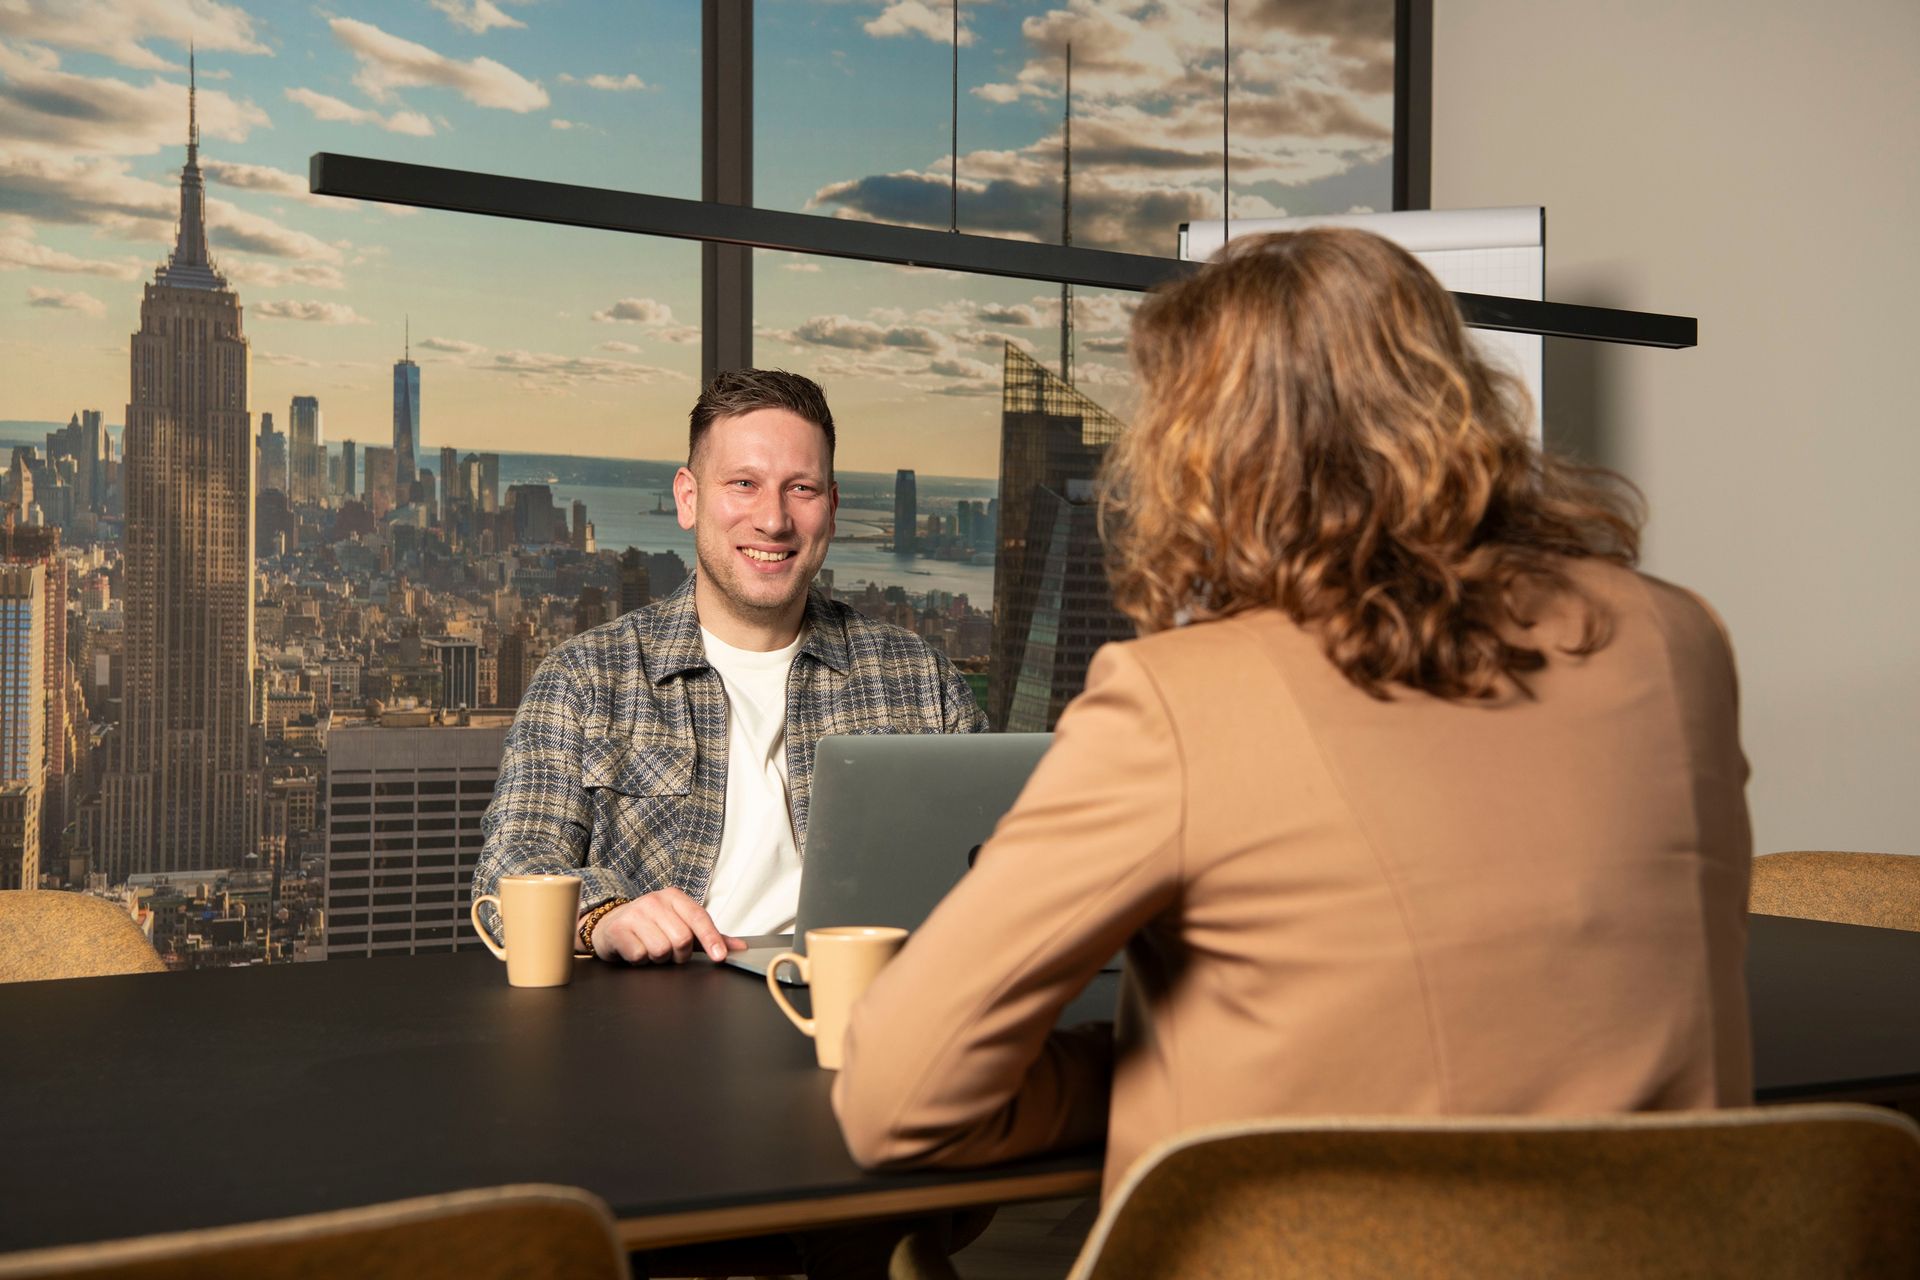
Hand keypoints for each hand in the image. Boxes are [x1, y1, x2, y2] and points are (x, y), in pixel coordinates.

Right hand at [590, 889, 747, 964]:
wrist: (609, 924)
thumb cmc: (650, 926)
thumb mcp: (680, 925)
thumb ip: (710, 936)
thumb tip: (740, 947)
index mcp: (674, 897)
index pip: (698, 917)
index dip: (711, 939)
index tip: (720, 957)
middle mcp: (654, 901)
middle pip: (681, 939)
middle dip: (679, 954)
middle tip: (669, 951)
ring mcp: (634, 913)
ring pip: (661, 950)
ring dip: (658, 958)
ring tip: (650, 949)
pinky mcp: (618, 930)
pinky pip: (640, 955)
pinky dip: (640, 960)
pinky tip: (635, 951)